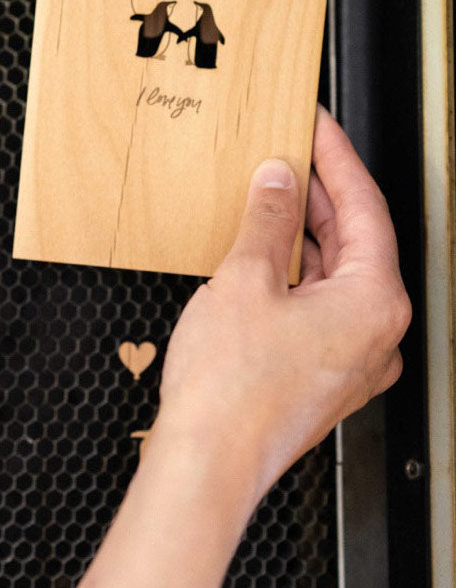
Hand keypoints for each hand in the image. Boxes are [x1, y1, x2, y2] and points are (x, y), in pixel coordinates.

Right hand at [56, 105, 409, 587]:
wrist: (210, 461)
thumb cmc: (232, 387)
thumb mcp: (246, 279)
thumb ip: (267, 220)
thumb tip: (277, 180)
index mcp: (374, 302)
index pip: (364, 207)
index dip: (336, 158)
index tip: (318, 127)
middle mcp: (376, 332)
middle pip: (354, 241)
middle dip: (319, 195)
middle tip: (288, 154)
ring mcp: (352, 358)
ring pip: (334, 275)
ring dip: (303, 235)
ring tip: (269, 198)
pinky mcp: (323, 373)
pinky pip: (318, 305)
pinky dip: (295, 273)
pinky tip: (263, 256)